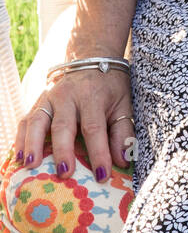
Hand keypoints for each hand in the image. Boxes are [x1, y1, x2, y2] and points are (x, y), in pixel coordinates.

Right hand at [14, 70, 134, 180]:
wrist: (91, 57)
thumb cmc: (110, 87)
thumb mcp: (123, 104)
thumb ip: (123, 133)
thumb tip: (123, 161)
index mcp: (93, 96)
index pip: (95, 127)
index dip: (99, 153)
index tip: (102, 176)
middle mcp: (69, 96)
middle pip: (63, 125)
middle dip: (63, 151)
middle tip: (65, 174)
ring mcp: (50, 97)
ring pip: (38, 121)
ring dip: (33, 144)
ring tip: (31, 165)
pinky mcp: (38, 101)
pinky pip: (26, 120)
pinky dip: (21, 138)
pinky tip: (19, 156)